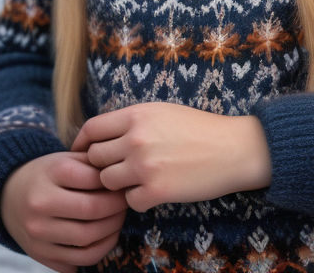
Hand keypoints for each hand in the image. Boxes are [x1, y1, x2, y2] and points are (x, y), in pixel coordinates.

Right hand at [0, 151, 127, 272]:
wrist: (9, 195)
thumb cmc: (47, 174)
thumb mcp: (66, 158)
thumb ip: (93, 164)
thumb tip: (123, 179)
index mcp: (51, 172)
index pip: (95, 180)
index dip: (115, 185)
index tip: (124, 185)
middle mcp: (41, 203)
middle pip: (92, 212)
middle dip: (117, 210)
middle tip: (125, 204)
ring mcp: (37, 232)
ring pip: (86, 241)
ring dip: (111, 233)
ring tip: (117, 222)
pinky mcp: (38, 253)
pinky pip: (77, 261)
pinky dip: (97, 252)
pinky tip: (103, 238)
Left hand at [72, 102, 270, 212]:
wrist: (231, 148)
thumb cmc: (197, 128)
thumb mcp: (161, 111)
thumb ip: (131, 122)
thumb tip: (101, 136)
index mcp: (136, 115)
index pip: (91, 129)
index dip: (81, 143)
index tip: (81, 154)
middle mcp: (135, 139)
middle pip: (94, 158)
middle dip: (101, 165)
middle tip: (117, 169)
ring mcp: (144, 166)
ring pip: (107, 182)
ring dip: (118, 184)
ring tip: (137, 179)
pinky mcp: (156, 191)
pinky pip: (129, 202)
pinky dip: (138, 200)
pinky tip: (154, 190)